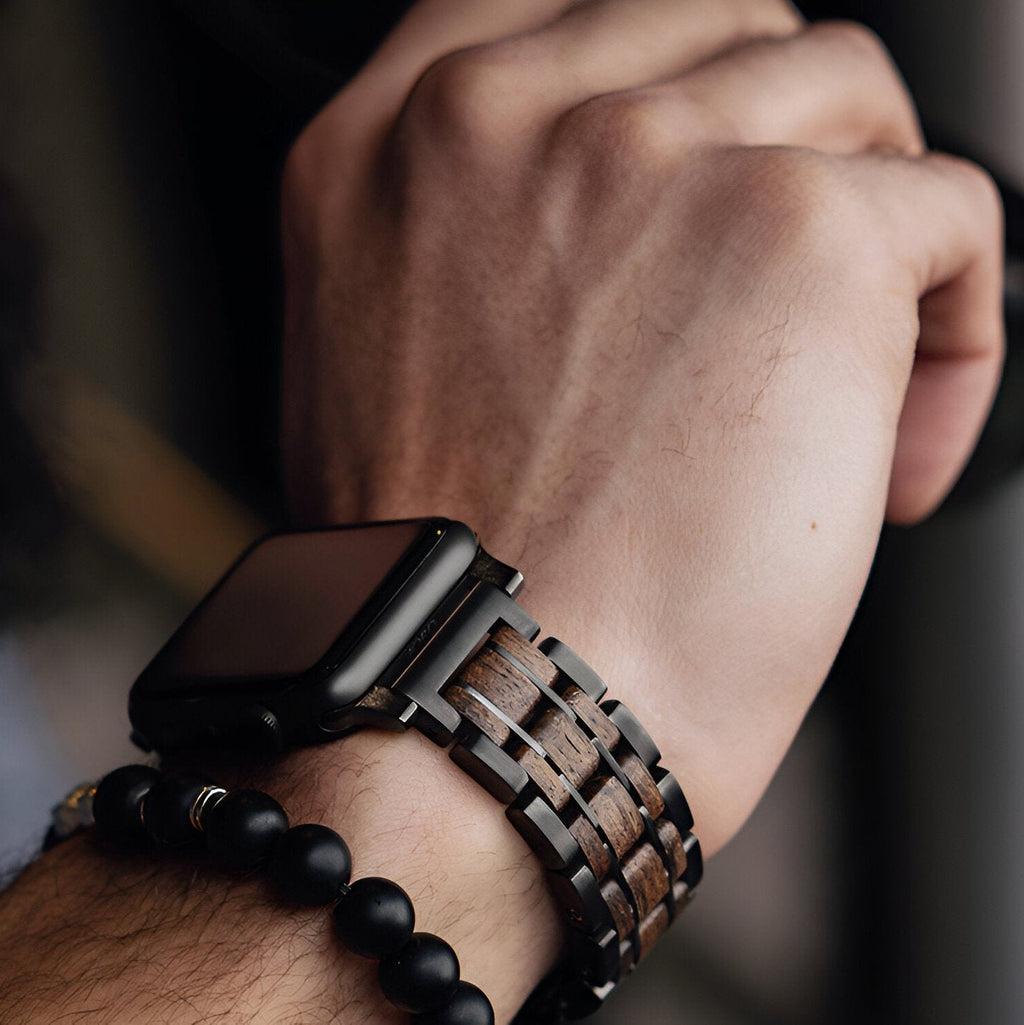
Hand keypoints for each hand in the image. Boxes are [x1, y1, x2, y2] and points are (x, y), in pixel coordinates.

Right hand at [281, 0, 1002, 856]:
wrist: (495, 705)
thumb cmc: (454, 578)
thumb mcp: (395, 358)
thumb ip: (483, 242)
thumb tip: (617, 210)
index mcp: (391, 146)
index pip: (575, 13)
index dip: (669, 83)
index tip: (712, 162)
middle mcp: (496, 119)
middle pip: (724, 32)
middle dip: (775, 152)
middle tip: (774, 302)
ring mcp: (642, 152)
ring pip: (848, 101)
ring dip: (868, 243)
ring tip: (832, 395)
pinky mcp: (794, 227)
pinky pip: (949, 210)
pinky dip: (953, 330)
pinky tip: (881, 449)